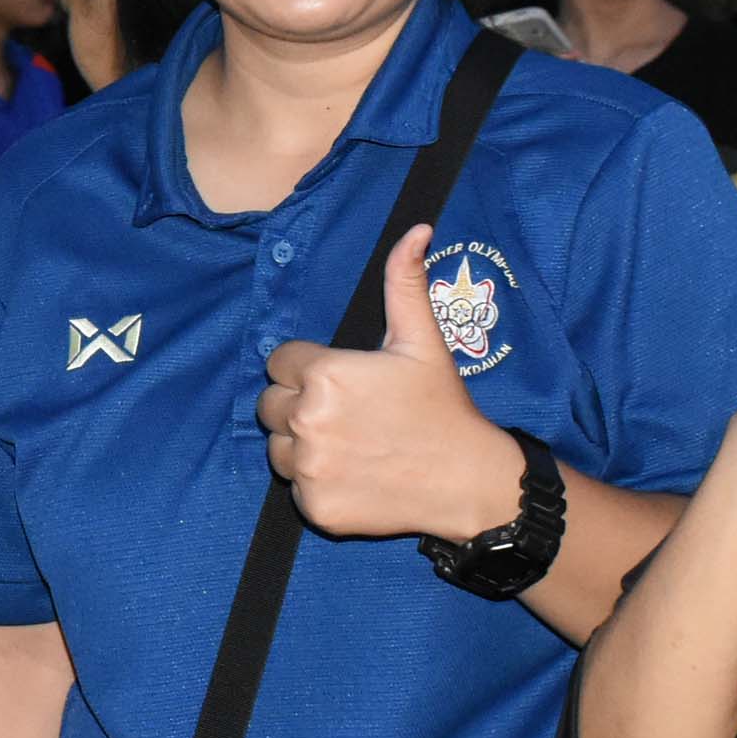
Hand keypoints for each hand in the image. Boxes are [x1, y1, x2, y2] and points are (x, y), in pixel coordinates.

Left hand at [257, 225, 519, 540]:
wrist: (467, 480)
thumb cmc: (442, 406)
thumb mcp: (422, 340)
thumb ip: (404, 282)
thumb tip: (416, 230)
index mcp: (325, 375)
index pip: (279, 363)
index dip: (307, 368)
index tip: (343, 382)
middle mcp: (308, 420)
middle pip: (270, 405)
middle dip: (298, 404)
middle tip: (348, 414)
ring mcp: (309, 468)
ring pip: (278, 448)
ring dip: (302, 445)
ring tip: (351, 444)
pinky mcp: (315, 507)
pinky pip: (296, 489)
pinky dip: (317, 484)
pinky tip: (355, 475)